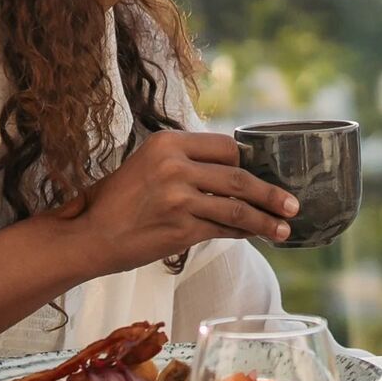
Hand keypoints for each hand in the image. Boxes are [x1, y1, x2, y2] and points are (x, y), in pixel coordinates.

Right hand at [72, 131, 296, 270]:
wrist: (89, 236)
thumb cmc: (118, 203)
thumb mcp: (147, 165)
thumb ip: (185, 162)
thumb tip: (233, 170)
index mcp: (168, 143)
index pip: (226, 147)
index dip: (251, 161)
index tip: (269, 172)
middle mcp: (175, 165)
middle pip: (239, 176)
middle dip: (271, 191)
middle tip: (292, 203)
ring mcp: (179, 197)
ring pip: (237, 207)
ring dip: (266, 219)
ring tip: (285, 228)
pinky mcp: (181, 228)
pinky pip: (223, 229)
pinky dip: (244, 234)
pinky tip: (257, 237)